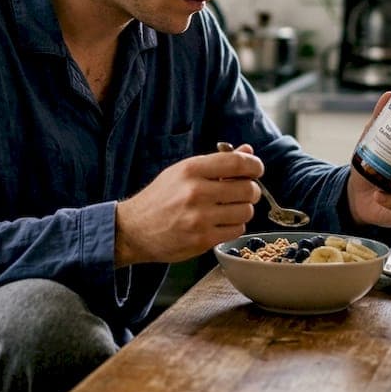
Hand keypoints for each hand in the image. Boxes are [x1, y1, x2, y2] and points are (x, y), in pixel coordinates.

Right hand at [114, 145, 262, 265]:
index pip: (237, 162)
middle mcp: (196, 192)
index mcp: (191, 170)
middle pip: (247, 189)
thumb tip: (248, 152)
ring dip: (242, 210)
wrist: (134, 230)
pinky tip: (220, 223)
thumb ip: (217, 162)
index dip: (254, 165)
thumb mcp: (182, 172)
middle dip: (250, 190)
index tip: (256, 169)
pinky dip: (234, 226)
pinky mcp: (202, 239)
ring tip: (228, 209)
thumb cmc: (159, 198)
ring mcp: (200, 218)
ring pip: (245, 211)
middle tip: (242, 192)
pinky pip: (237, 230)